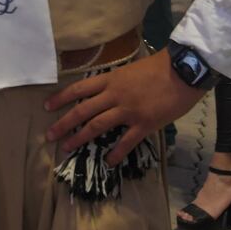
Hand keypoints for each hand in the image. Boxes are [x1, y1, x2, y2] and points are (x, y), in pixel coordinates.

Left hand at [44, 49, 204, 164]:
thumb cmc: (159, 68)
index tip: (47, 107)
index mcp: (110, 79)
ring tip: (67, 148)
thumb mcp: (130, 70)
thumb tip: (104, 92)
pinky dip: (116, 152)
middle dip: (63, 123)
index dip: (61, 98)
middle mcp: (114, 95)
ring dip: (80, 138)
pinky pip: (126, 141)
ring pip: (97, 126)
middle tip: (49, 135)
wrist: (183, 71)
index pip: (78, 89)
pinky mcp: (145, 124)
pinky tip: (108, 161)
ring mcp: (129, 111)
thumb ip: (116, 82)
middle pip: (82, 110)